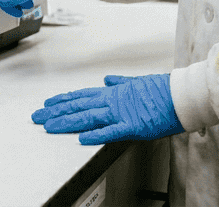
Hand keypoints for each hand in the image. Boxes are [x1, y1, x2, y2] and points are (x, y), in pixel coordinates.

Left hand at [32, 74, 184, 144]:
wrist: (181, 95)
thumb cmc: (162, 90)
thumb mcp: (137, 82)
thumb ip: (120, 83)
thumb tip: (107, 79)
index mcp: (113, 93)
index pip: (81, 96)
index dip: (63, 100)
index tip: (48, 103)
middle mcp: (112, 101)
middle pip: (78, 106)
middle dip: (56, 112)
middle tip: (37, 116)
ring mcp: (121, 113)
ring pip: (88, 117)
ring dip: (67, 122)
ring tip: (49, 126)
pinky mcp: (133, 125)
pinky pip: (111, 131)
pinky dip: (96, 134)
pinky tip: (82, 138)